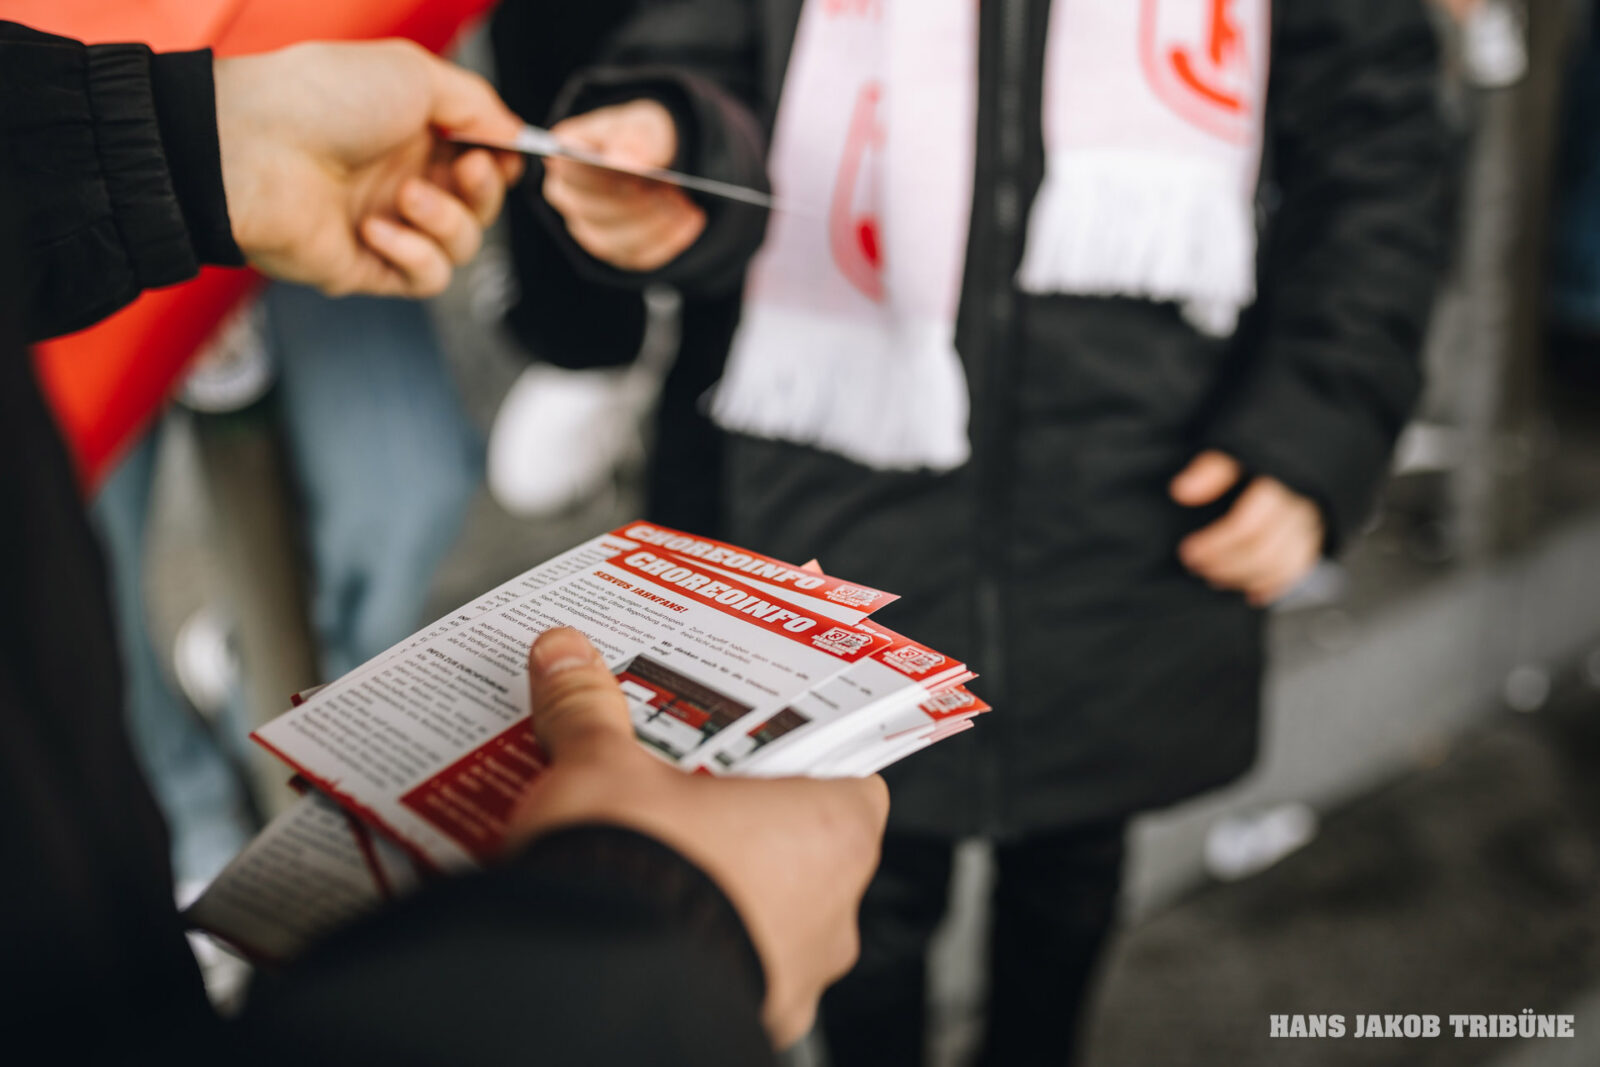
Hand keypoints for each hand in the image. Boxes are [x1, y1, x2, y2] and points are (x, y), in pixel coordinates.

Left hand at [214, 40, 524, 297]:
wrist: (252, 148)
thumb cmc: (321, 99)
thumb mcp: (415, 74)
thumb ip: (477, 103)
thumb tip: (514, 132)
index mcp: (409, 132)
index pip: (480, 160)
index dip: (500, 161)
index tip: (505, 153)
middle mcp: (400, 178)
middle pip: (480, 205)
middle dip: (483, 190)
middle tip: (464, 169)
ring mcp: (386, 224)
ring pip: (461, 245)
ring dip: (446, 221)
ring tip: (406, 195)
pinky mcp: (369, 267)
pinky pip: (427, 277)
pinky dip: (415, 255)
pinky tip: (378, 229)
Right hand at [507, 628, 887, 1048]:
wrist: (595, 988)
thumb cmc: (636, 871)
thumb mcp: (603, 767)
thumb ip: (591, 710)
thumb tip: (567, 656)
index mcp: (831, 829)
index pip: (847, 776)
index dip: (797, 758)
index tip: (752, 747)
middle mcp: (833, 909)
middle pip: (803, 847)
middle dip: (745, 825)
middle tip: (685, 798)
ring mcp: (795, 975)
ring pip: (771, 917)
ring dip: (721, 891)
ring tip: (651, 862)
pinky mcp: (750, 1024)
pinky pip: (733, 972)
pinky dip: (698, 949)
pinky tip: (641, 926)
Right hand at [542, 99, 706, 270]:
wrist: (664, 159)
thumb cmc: (643, 137)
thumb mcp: (644, 125)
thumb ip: (633, 139)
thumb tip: (622, 161)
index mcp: (565, 160)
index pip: (573, 174)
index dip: (606, 178)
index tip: (639, 175)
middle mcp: (570, 200)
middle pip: (594, 213)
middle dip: (636, 202)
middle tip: (669, 188)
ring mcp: (591, 231)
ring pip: (617, 242)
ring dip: (655, 223)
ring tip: (682, 201)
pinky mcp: (619, 253)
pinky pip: (641, 257)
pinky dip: (670, 239)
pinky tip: (690, 217)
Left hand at [1171, 450, 1324, 606]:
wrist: (1303, 450)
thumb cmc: (1261, 453)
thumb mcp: (1233, 450)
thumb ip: (1210, 470)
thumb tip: (1182, 491)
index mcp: (1280, 484)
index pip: (1246, 526)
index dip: (1216, 544)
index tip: (1189, 551)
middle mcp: (1300, 508)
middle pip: (1264, 551)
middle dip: (1226, 565)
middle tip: (1197, 566)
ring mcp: (1312, 526)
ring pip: (1283, 566)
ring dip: (1245, 578)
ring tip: (1215, 577)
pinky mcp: (1317, 538)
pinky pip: (1299, 570)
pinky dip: (1274, 585)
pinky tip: (1251, 592)